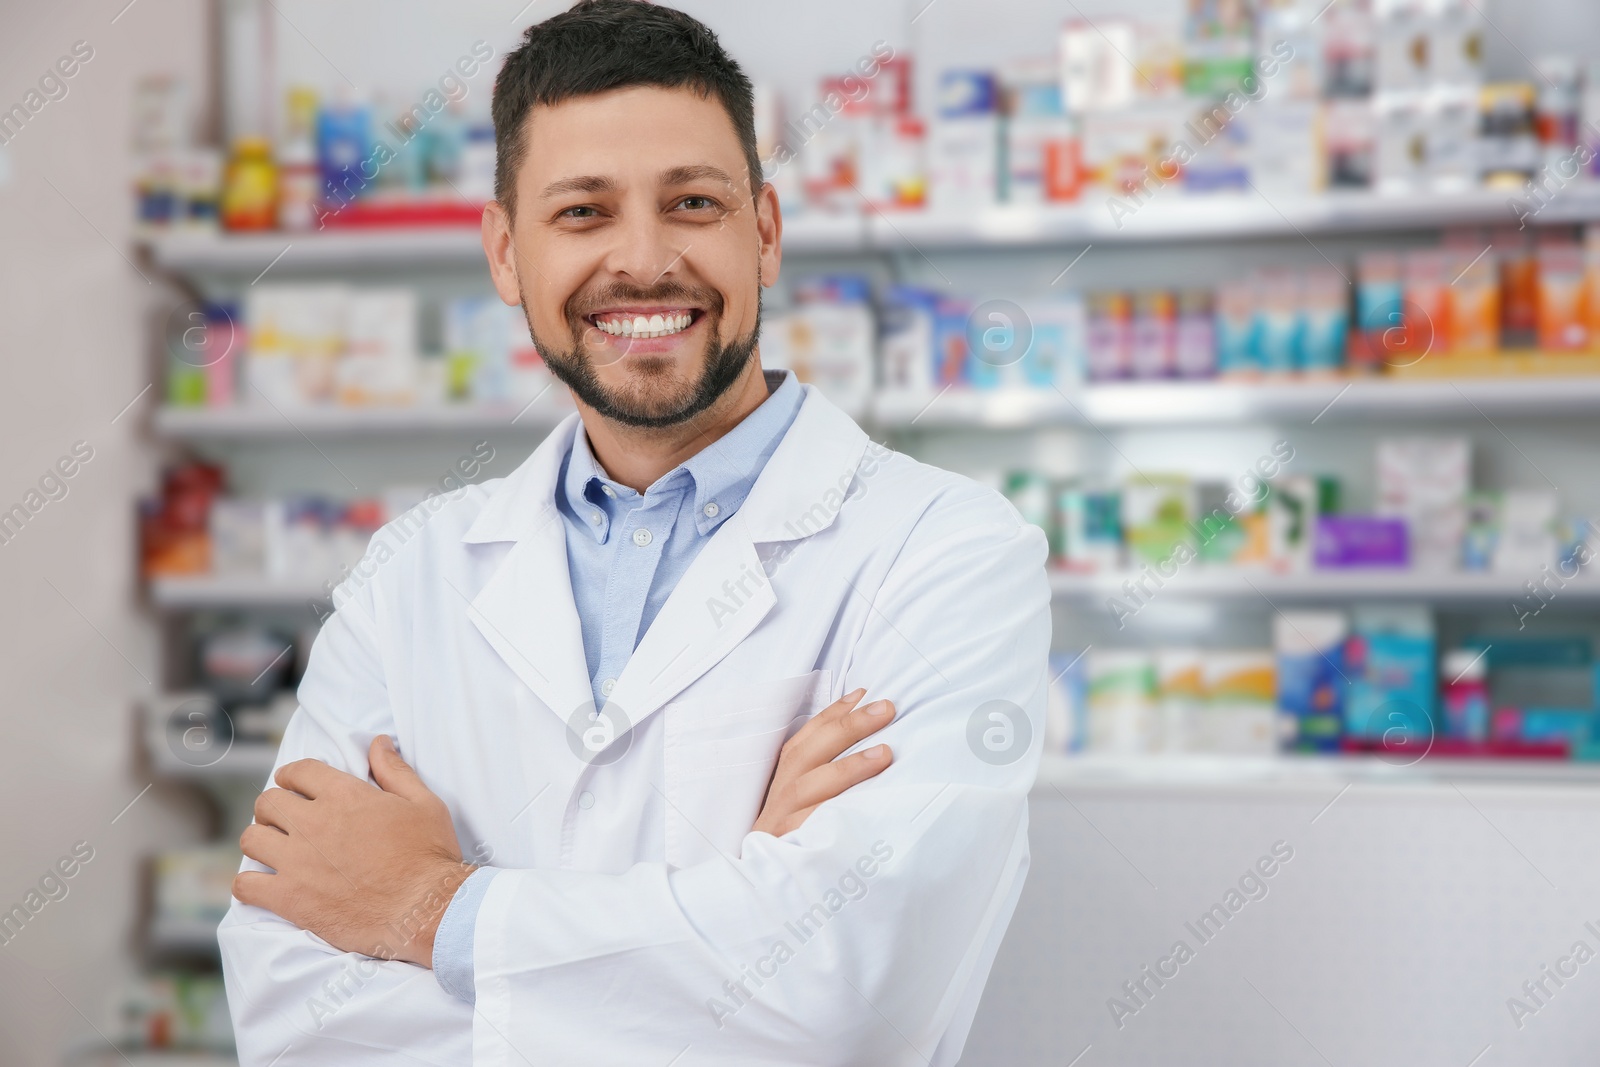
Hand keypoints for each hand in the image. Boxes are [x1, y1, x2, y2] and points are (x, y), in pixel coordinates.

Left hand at [234, 736, 472, 968]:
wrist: (424, 909)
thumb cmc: (429, 856)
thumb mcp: (423, 803)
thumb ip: (395, 770)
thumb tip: (379, 743)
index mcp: (344, 795)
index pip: (298, 772)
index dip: (293, 776)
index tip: (294, 786)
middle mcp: (314, 823)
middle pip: (268, 802)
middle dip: (274, 807)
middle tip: (285, 819)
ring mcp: (297, 861)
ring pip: (251, 839)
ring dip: (259, 840)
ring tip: (273, 849)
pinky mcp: (290, 898)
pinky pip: (245, 885)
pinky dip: (249, 884)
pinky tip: (263, 885)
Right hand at [752, 688, 893, 837]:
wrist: (763, 890)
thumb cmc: (795, 838)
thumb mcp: (807, 802)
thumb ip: (828, 773)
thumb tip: (868, 738)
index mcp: (785, 780)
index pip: (807, 738)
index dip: (833, 713)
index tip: (863, 694)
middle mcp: (780, 796)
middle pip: (808, 754)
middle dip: (847, 728)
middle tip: (885, 710)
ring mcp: (782, 824)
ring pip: (809, 790)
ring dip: (847, 768)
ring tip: (884, 753)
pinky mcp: (788, 850)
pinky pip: (811, 832)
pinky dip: (833, 817)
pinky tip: (863, 808)